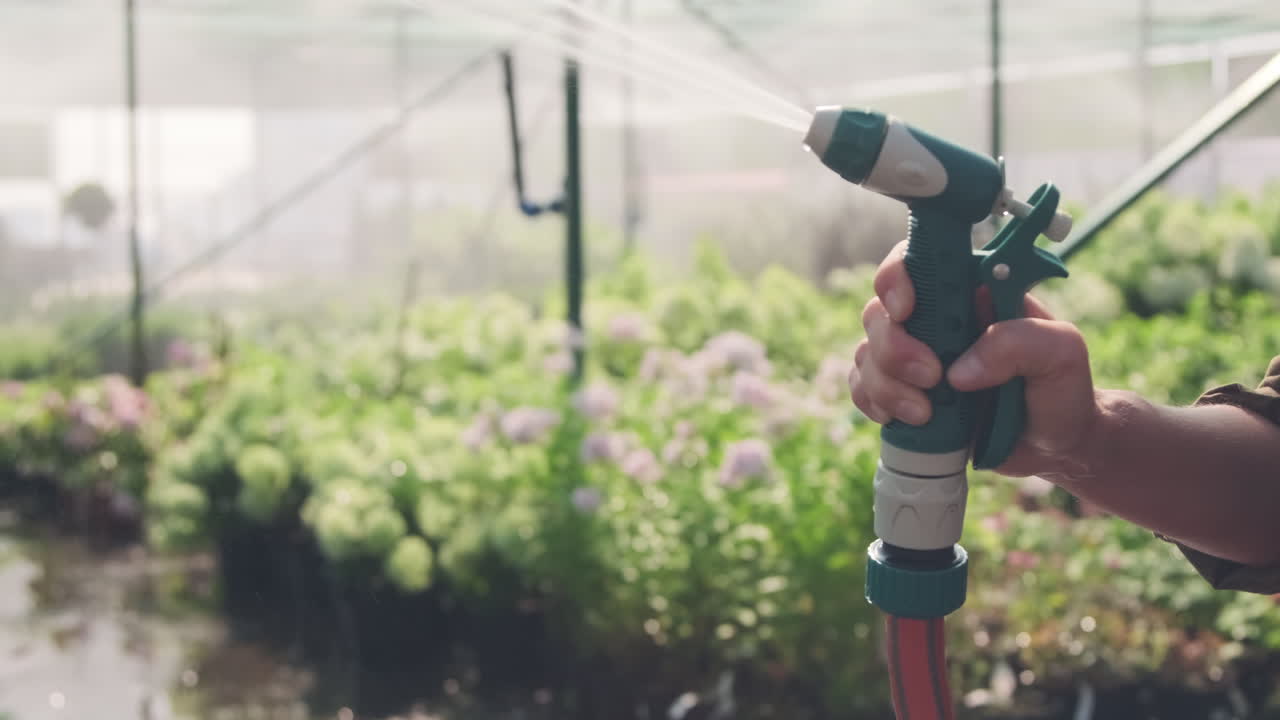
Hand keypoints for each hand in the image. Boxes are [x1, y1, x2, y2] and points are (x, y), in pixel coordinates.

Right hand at [847, 239, 1102, 477]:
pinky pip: (861, 387)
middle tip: (931, 377)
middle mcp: (934, 318)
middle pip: (879, 312)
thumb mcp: (1062, 353)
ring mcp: (913, 355)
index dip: (896, 278)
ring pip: (867, 353)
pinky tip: (904, 419)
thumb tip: (959, 369)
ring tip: (925, 414)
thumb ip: (1017, 343)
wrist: (1054, 444)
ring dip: (886, 384)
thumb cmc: (1061, 389)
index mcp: (969, 292)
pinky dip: (873, 402)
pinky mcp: (902, 392)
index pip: (916, 261)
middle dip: (893, 348)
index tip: (906, 309)